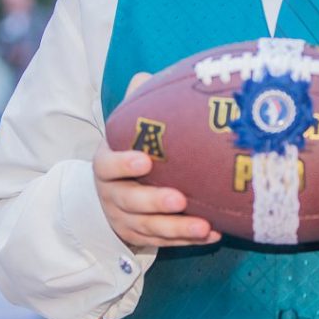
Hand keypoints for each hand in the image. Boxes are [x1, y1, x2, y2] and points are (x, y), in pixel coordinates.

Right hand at [94, 72, 221, 248]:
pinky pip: (164, 242)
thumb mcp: (124, 130)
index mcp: (105, 165)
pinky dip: (187, 240)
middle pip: (130, 202)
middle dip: (155, 202)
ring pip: (148, 228)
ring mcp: (124, 219)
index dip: (123, 164)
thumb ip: (135, 105)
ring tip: (204, 226)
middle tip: (180, 198)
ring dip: (177, 228)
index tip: (146, 160)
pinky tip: (213, 234)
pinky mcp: (139, 237)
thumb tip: (147, 76)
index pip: (108, 166)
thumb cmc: (126, 151)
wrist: (110, 191)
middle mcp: (111, 195)